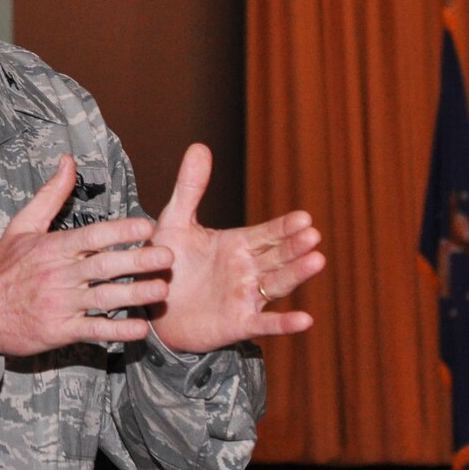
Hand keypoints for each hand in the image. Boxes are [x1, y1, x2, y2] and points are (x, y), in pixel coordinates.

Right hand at [0, 156, 173, 355]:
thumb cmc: (2, 268)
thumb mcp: (20, 226)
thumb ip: (51, 195)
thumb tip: (68, 161)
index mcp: (51, 247)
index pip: (91, 235)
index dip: (121, 230)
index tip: (147, 226)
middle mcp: (58, 274)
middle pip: (104, 265)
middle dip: (139, 260)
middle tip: (168, 256)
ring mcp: (59, 304)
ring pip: (104, 297)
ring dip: (136, 295)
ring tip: (162, 290)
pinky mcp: (59, 330)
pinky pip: (94, 330)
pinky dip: (118, 330)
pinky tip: (140, 328)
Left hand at [146, 143, 325, 351]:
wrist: (151, 305)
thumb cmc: (167, 262)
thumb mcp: (175, 222)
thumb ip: (190, 188)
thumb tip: (200, 146)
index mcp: (237, 245)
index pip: (267, 233)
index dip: (284, 227)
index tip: (305, 218)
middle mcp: (248, 270)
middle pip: (277, 256)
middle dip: (295, 246)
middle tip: (313, 235)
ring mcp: (246, 297)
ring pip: (277, 284)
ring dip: (297, 274)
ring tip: (317, 261)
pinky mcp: (238, 323)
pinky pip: (264, 324)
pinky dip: (284, 323)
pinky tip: (305, 320)